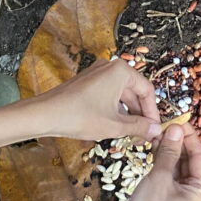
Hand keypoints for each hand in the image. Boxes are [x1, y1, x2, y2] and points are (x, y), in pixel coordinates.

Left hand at [29, 59, 161, 141]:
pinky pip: (109, 94)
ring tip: (131, 133)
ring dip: (128, 113)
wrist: (45, 114)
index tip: (155, 128)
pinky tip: (115, 125)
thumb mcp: (114, 125)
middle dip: (140, 113)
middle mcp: (110, 67)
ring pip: (121, 94)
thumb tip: (156, 130)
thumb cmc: (78, 116)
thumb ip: (139, 126)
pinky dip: (115, 109)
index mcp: (121, 71)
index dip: (153, 112)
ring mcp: (98, 73)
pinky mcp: (88, 81)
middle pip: (135, 91)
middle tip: (145, 133)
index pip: (147, 91)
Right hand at [117, 124, 200, 200]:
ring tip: (158, 130)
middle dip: (177, 140)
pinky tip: (154, 143)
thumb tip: (176, 128)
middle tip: (165, 122)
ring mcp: (180, 192)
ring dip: (168, 148)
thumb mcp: (160, 178)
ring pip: (177, 163)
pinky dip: (162, 158)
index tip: (178, 119)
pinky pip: (168, 171)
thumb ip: (169, 152)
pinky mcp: (166, 193)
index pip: (199, 155)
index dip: (189, 135)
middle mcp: (194, 191)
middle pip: (189, 158)